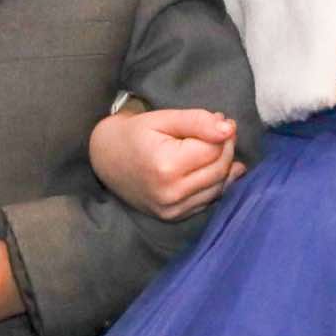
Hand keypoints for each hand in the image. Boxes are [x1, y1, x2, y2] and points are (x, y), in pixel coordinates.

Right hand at [88, 107, 244, 220]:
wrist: (106, 160)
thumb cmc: (134, 134)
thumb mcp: (163, 118)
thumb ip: (197, 121)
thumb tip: (229, 128)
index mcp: (166, 166)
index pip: (214, 150)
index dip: (222, 132)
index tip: (220, 119)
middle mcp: (171, 193)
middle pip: (219, 169)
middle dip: (226, 148)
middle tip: (220, 132)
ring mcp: (172, 209)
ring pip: (218, 187)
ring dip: (224, 166)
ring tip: (213, 147)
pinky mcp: (174, 217)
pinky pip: (208, 200)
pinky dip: (215, 183)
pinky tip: (211, 168)